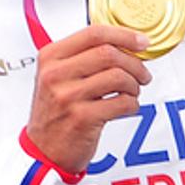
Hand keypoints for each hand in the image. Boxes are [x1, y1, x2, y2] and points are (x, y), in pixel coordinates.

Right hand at [25, 24, 151, 175]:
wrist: (43, 151)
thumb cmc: (54, 113)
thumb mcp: (57, 77)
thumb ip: (83, 57)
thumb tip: (124, 44)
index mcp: (50, 57)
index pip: (93, 33)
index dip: (124, 35)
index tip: (142, 41)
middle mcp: (56, 74)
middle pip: (109, 53)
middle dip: (134, 63)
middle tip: (142, 74)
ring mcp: (68, 96)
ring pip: (118, 77)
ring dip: (134, 85)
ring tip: (131, 92)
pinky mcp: (82, 118)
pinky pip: (122, 103)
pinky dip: (132, 105)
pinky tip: (126, 107)